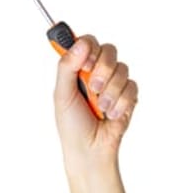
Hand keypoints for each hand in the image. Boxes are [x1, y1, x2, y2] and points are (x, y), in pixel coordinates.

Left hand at [55, 35, 137, 159]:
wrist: (90, 150)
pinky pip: (132, 87)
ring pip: (122, 69)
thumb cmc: (72, 124)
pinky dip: (121, 102)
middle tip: (94, 88)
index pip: (88, 42)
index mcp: (79, 67)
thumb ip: (67, 67)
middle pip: (109, 50)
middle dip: (103, 69)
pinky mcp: (129, 96)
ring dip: (111, 91)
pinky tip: (111, 115)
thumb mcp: (62, 94)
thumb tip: (80, 43)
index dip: (89, 48)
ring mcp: (114, 82)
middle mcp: (98, 71)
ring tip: (101, 108)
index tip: (86, 63)